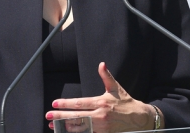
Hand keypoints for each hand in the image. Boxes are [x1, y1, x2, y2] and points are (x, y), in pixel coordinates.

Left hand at [45, 62, 162, 132]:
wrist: (140, 119)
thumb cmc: (126, 103)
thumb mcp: (116, 88)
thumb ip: (106, 76)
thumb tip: (101, 64)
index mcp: (101, 102)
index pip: (80, 103)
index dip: (66, 103)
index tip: (55, 102)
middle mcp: (100, 115)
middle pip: (77, 116)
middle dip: (61, 116)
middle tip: (49, 115)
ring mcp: (102, 127)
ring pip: (80, 127)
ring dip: (66, 127)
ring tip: (53, 126)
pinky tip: (67, 132)